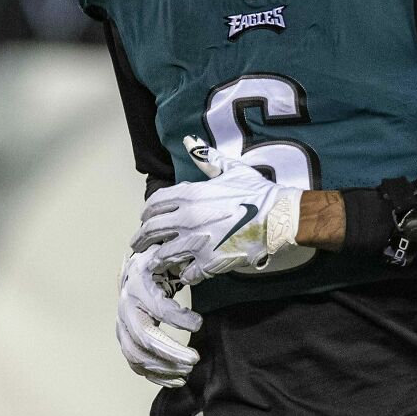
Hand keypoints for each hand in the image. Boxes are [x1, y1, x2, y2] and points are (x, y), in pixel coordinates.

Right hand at [116, 247, 202, 387]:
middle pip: (144, 338)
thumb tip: (204, 249)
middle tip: (195, 359)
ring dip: (163, 368)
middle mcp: (125, 308)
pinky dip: (155, 376)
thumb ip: (184, 259)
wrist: (137, 269)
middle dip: (170, 352)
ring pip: (136, 356)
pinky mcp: (125, 339)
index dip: (179, 318)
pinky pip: (136, 364)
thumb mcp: (168, 256)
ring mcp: (122, 326)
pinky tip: (176, 380)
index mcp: (138, 286)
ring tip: (188, 372)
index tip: (200, 323)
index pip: (158, 308)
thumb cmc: (158, 263)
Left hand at [130, 136, 301, 283]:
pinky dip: (185, 274)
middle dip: (142, 239)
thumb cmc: (256, 191)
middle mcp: (188, 218)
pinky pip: (188, 273)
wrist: (278, 216)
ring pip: (164, 255)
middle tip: (138, 244)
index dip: (147, 212)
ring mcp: (197, 242)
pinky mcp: (210, 262)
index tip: (144, 218)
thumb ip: (206, 158)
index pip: (155, 204)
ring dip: (157, 260)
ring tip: (154, 263)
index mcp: (190, 194)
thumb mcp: (231, 170)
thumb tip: (189, 140)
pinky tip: (186, 273)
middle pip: (152, 231)